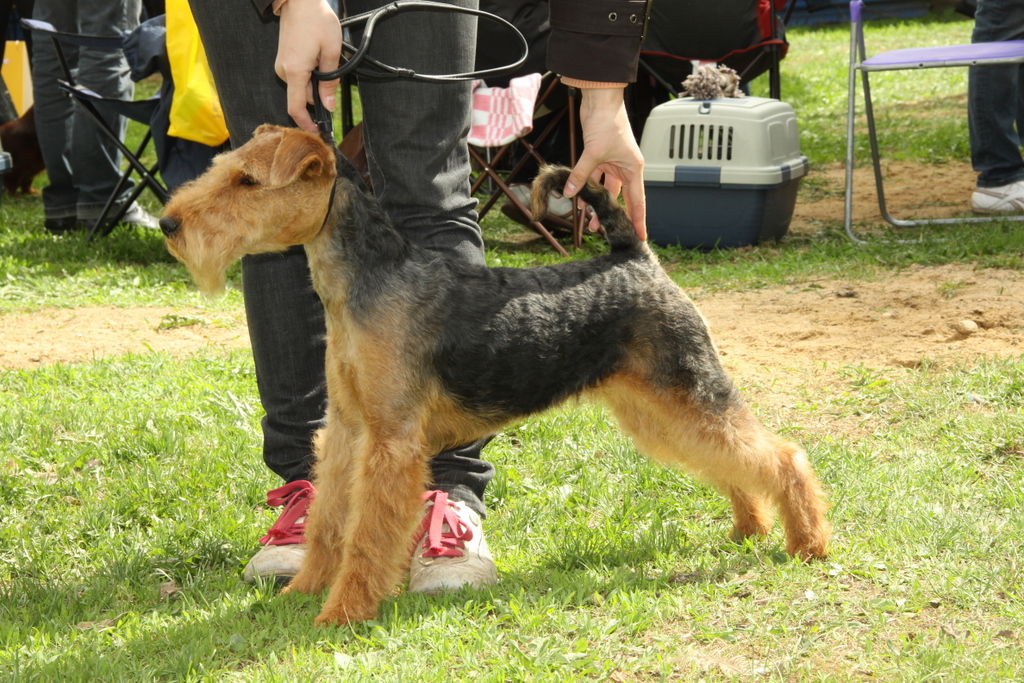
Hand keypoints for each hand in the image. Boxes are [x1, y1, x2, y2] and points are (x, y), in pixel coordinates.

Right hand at [274, 0, 342, 130]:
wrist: (299, 0)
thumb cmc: (316, 20)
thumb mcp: (330, 52)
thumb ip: (330, 81)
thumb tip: (328, 106)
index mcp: (295, 71)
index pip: (295, 108)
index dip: (306, 123)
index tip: (317, 130)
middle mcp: (284, 70)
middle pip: (303, 96)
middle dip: (320, 92)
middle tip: (334, 75)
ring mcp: (282, 64)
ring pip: (302, 85)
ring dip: (316, 80)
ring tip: (325, 59)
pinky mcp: (284, 59)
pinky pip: (298, 74)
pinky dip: (310, 72)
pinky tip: (318, 57)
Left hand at [562, 87, 646, 239]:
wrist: (600, 100)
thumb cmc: (606, 123)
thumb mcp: (593, 153)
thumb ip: (581, 175)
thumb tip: (570, 194)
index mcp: (633, 168)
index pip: (637, 201)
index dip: (638, 220)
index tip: (640, 237)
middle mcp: (626, 168)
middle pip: (622, 198)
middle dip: (613, 216)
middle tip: (606, 232)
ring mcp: (613, 163)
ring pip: (606, 190)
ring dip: (598, 204)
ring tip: (589, 222)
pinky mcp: (601, 157)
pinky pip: (595, 178)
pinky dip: (588, 188)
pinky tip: (580, 200)